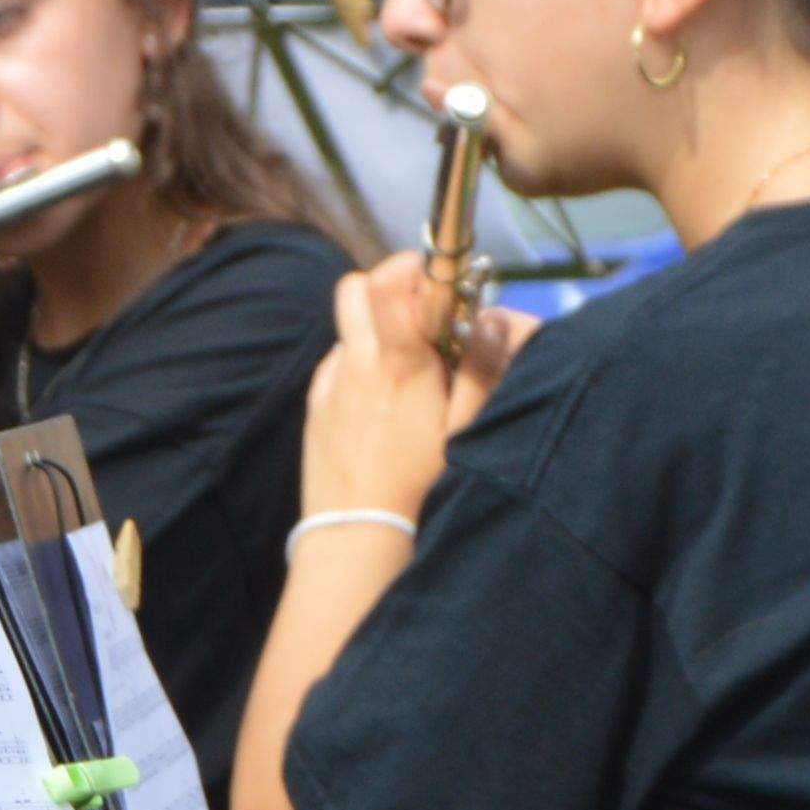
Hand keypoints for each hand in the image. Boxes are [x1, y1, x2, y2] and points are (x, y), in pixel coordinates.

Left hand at [295, 259, 520, 528]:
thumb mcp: (465, 431)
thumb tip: (493, 317)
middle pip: (355, 288)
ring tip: (411, 367)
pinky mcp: (316, 409)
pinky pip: (337, 364)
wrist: (358, 540)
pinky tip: (383, 402)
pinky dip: (360, 365)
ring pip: (347, 327)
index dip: (417, 269)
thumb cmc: (419, 489)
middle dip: (390, 287)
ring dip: (377, 328)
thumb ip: (481, 369)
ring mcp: (331, 385)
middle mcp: (357, 364)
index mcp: (398, 362)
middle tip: (426, 315)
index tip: (445, 287)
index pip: (390, 280)